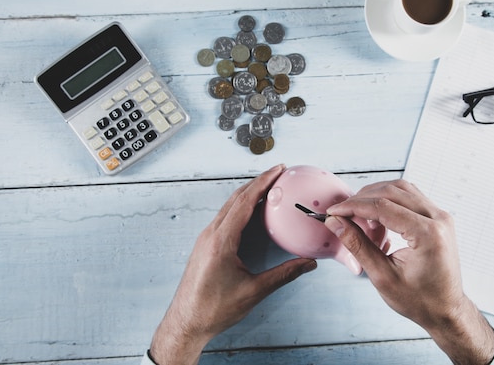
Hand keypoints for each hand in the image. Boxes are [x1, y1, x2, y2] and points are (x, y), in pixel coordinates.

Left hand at [149, 165, 316, 364]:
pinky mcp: (205, 244)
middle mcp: (210, 235)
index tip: (277, 170)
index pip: (244, 202)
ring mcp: (206, 238)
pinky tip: (252, 210)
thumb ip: (283, 275)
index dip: (263, 183)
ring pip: (229, 206)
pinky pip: (225, 217)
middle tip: (278, 173)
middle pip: (236, 198)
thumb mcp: (254, 291)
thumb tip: (307, 264)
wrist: (186, 323)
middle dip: (258, 182)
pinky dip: (241, 206)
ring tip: (268, 187)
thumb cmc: (213, 309)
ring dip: (249, 193)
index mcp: (221, 241)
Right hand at [324, 179, 493, 364]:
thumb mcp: (382, 276)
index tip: (334, 211)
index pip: (383, 206)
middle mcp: (439, 219)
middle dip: (362, 198)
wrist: (446, 310)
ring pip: (401, 189)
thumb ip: (358, 245)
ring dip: (376, 196)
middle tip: (342, 213)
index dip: (353, 206)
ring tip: (358, 216)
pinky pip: (410, 197)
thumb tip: (336, 223)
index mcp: (428, 234)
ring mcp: (441, 216)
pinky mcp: (438, 218)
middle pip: (392, 191)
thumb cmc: (419, 300)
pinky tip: (376, 217)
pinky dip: (389, 201)